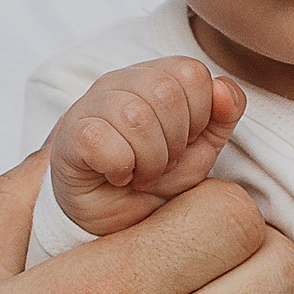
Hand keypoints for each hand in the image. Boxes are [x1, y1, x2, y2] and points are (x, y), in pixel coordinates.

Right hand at [48, 56, 244, 235]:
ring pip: (136, 117)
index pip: (192, 73)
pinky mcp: (70, 134)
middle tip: (161, 164)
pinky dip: (120, 168)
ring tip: (141, 174)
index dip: (199, 116)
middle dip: (175, 142)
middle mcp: (121, 81)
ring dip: (149, 160)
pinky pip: (104, 141)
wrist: (113, 220)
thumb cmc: (155, 178)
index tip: (184, 144)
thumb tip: (222, 87)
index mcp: (156, 76)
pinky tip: (116, 176)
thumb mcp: (201, 149)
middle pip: (166, 92)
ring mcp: (90, 103)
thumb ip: (223, 115)